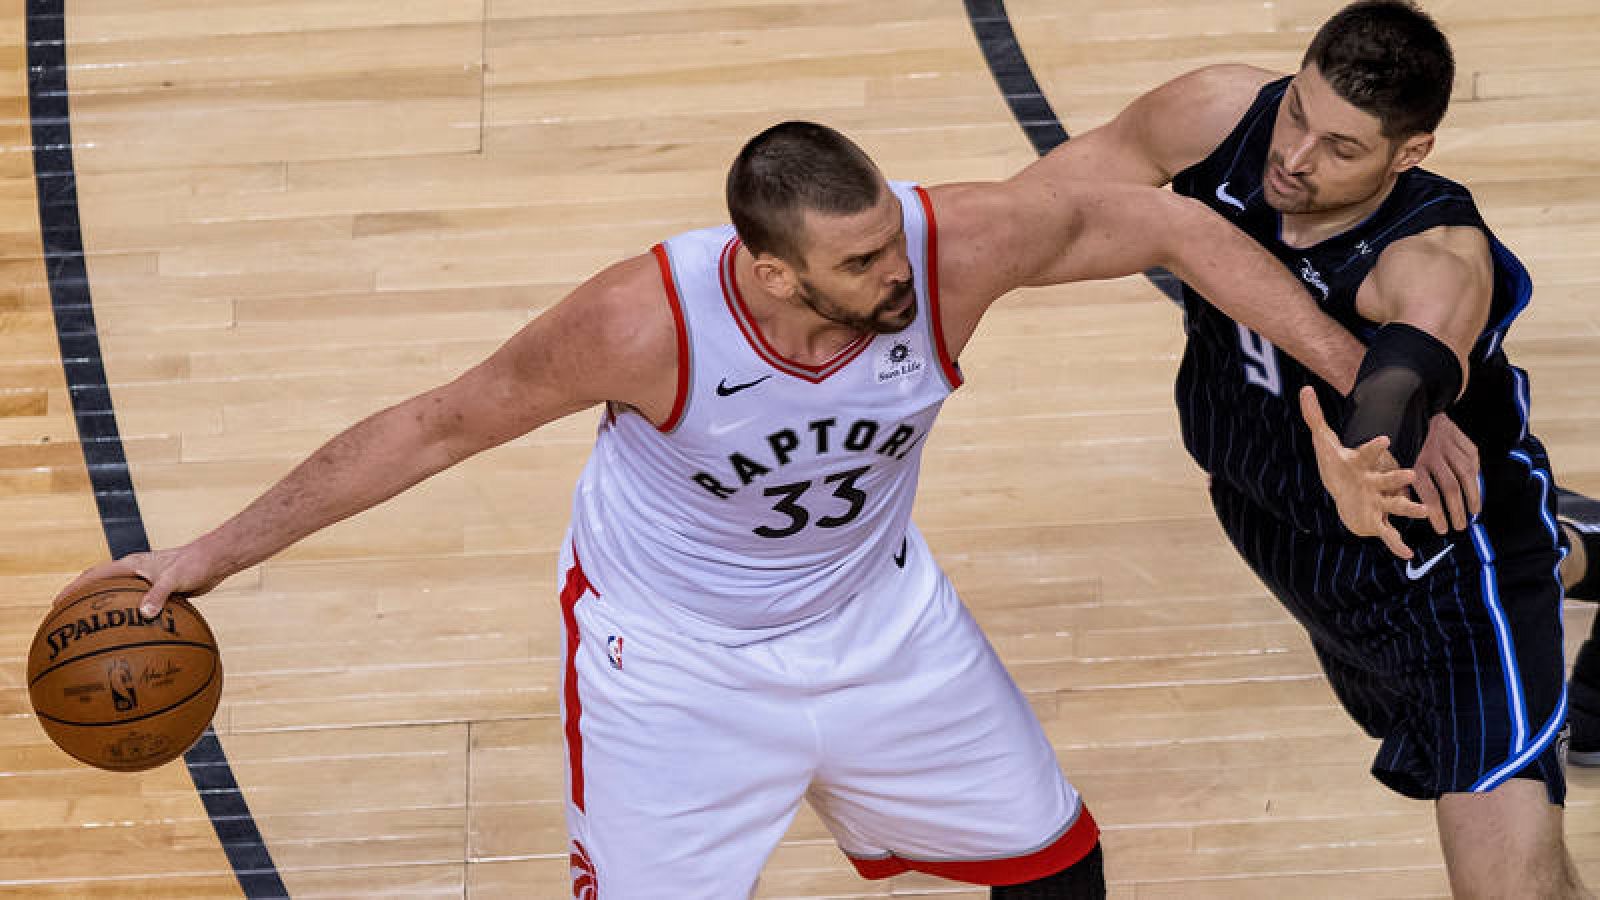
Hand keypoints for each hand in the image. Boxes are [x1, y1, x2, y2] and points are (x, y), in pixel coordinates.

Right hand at [52, 546, 224, 616]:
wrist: (214, 560)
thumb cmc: (194, 564)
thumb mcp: (174, 579)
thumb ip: (158, 594)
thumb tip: (143, 614)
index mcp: (130, 565)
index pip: (93, 576)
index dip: (74, 590)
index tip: (56, 605)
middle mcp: (134, 573)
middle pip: (101, 588)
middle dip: (82, 602)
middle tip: (67, 621)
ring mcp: (145, 583)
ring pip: (119, 599)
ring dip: (106, 612)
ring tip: (93, 633)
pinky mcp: (159, 592)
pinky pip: (138, 607)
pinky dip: (131, 619)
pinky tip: (131, 638)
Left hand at [1298, 386, 1428, 558]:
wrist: (1345, 490)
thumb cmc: (1337, 464)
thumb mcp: (1324, 441)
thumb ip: (1315, 416)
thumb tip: (1304, 389)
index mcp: (1363, 463)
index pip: (1369, 453)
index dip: (1375, 447)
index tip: (1385, 440)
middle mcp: (1376, 482)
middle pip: (1388, 479)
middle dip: (1397, 478)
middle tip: (1410, 475)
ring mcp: (1379, 502)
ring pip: (1396, 505)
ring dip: (1409, 509)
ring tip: (1423, 513)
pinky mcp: (1377, 521)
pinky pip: (1388, 534)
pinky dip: (1397, 545)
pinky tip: (1407, 556)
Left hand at [1409, 412, 1480, 533]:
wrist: (1427, 416)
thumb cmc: (1412, 447)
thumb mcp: (1400, 465)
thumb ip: (1402, 486)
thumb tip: (1405, 510)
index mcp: (1416, 463)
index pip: (1429, 494)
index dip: (1437, 514)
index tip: (1442, 530)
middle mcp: (1435, 456)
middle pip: (1450, 488)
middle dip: (1456, 511)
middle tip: (1459, 527)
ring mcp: (1453, 449)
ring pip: (1467, 478)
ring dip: (1472, 499)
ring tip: (1472, 513)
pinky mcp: (1467, 445)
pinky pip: (1475, 466)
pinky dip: (1477, 482)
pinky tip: (1476, 494)